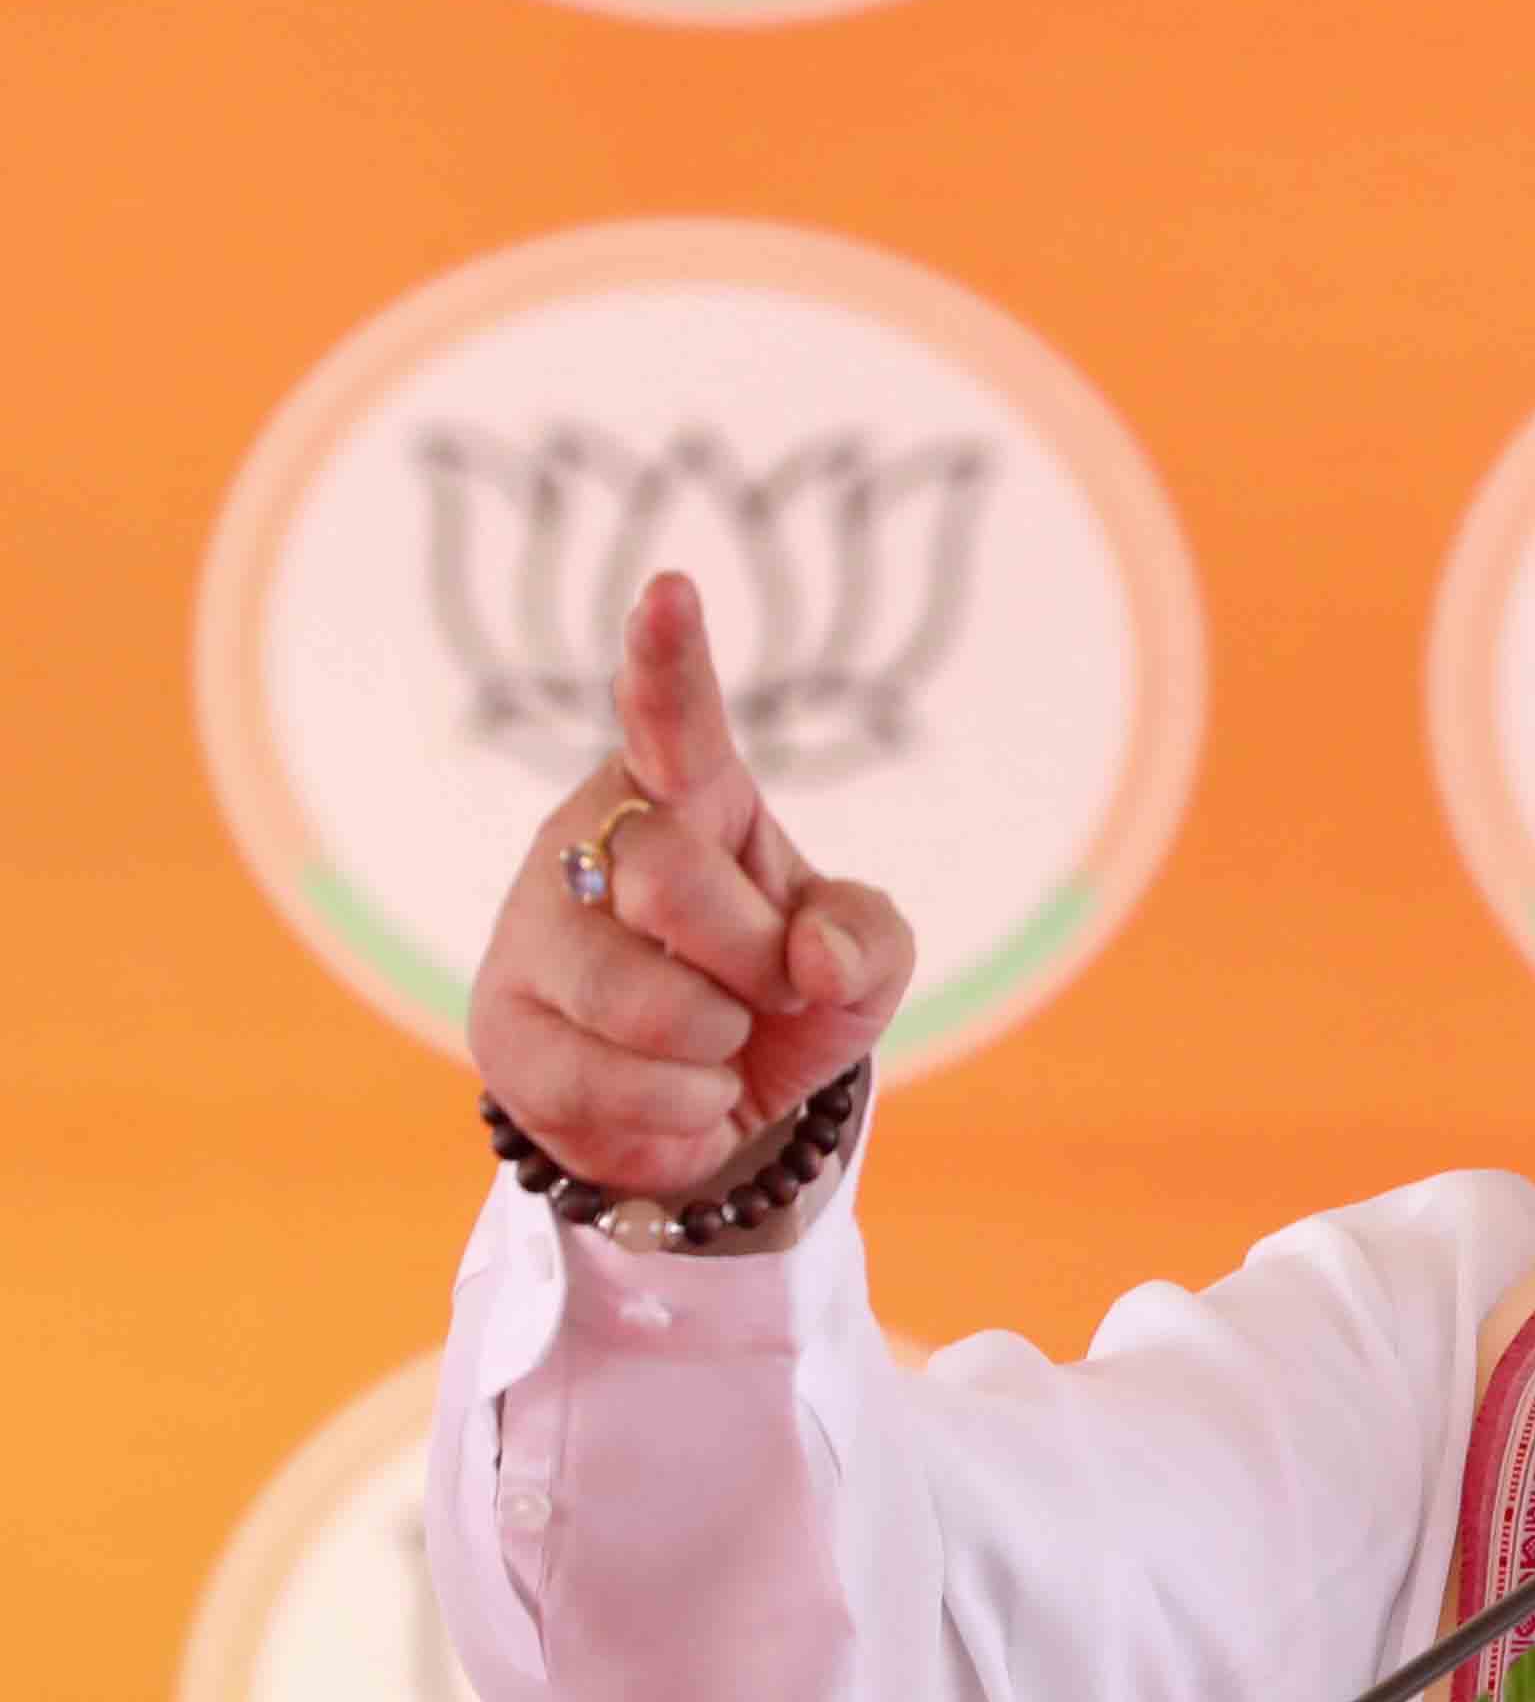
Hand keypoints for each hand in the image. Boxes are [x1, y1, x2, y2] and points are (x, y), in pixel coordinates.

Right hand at [469, 572, 915, 1199]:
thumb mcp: (862, 961)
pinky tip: (673, 1094)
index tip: (673, 590)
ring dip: (715, 1045)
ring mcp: (533, 931)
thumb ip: (868, 940)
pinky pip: (603, 1082)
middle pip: (671, 879)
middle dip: (751, 959)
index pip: (673, 720)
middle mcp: (590, 840)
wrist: (714, 1105)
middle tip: (766, 988)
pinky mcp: (500, 1027)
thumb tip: (815, 960)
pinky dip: (676, 1110)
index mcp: (685, 795)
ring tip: (715, 1045)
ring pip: (637, 995)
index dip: (669, 661)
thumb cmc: (785, 994)